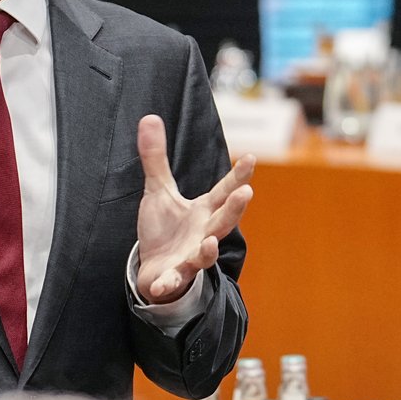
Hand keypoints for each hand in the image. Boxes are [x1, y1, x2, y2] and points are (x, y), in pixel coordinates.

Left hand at [133, 114, 253, 304]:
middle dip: (234, 209)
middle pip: (223, 221)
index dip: (238, 176)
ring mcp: (191, 257)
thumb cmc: (164, 231)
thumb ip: (156, 158)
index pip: (223, 191)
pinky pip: (173, 280)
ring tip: (211, 241)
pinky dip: (169, 282)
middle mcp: (204, 233)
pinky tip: (164, 282)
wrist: (154, 271)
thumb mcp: (158, 191)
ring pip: (205, 254)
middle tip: (246, 193)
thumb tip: (149, 117)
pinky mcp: (174, 277)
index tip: (250, 158)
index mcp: (203, 211)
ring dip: (209, 250)